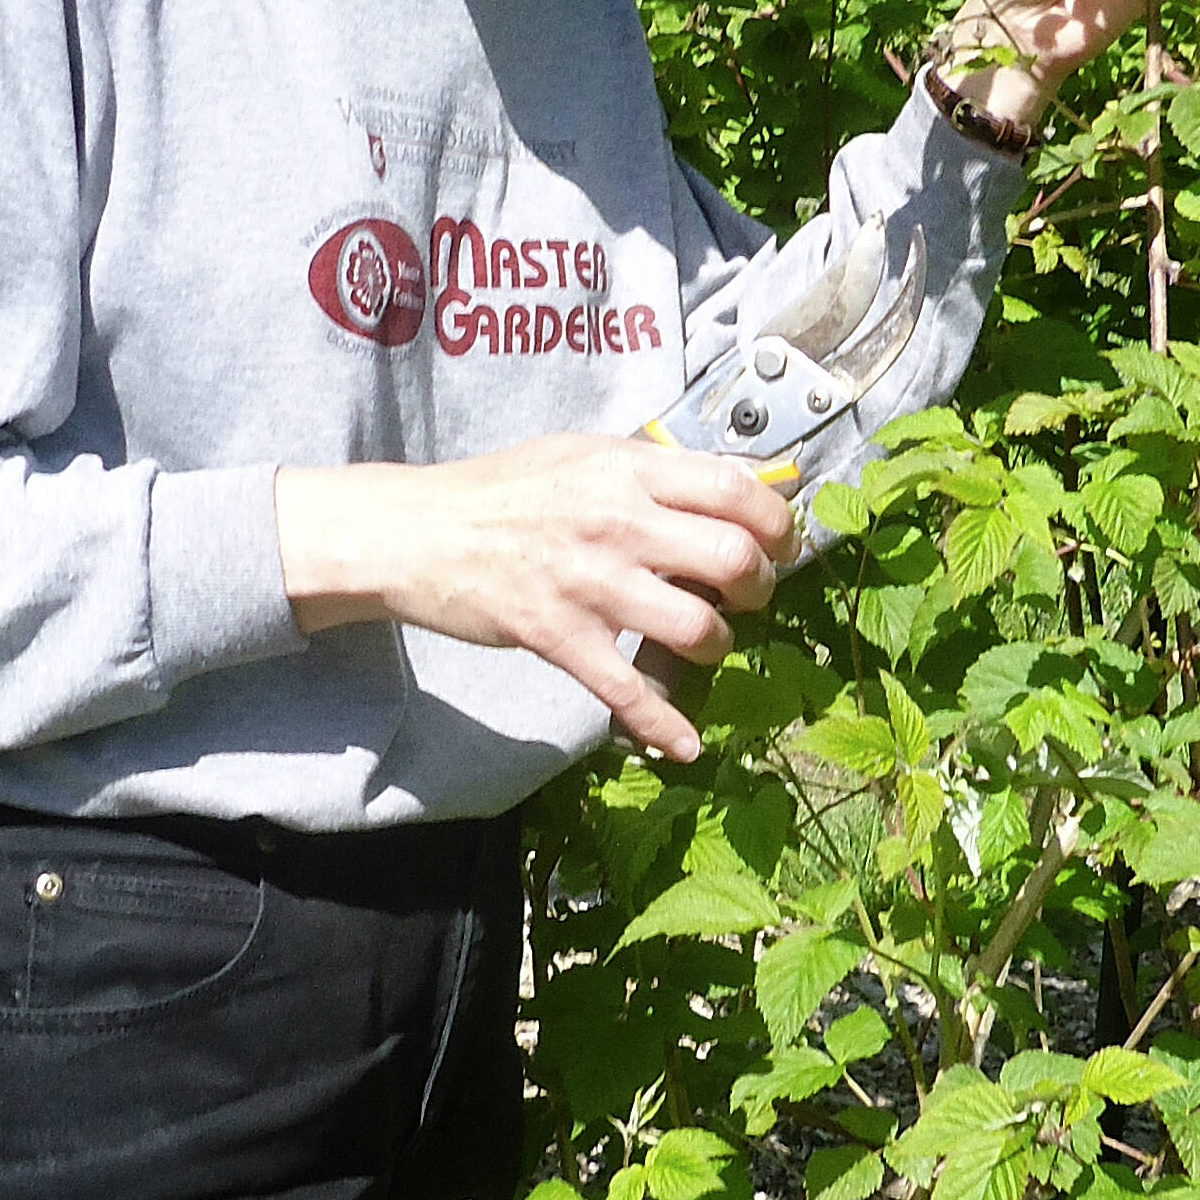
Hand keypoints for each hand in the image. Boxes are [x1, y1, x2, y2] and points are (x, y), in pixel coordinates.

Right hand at [273, 436, 800, 762]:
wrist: (419, 530)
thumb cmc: (500, 489)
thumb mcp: (579, 453)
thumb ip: (647, 470)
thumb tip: (725, 484)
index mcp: (627, 468)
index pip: (735, 487)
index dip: (777, 521)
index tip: (780, 543)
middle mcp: (617, 520)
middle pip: (733, 559)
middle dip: (759, 587)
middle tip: (748, 596)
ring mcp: (590, 581)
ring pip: (697, 628)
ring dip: (717, 646)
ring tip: (704, 642)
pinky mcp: (559, 635)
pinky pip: (628, 691)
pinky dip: (664, 727)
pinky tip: (683, 746)